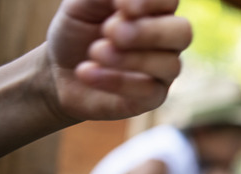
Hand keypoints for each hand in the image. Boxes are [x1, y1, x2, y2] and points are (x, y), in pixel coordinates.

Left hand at [45, 0, 191, 121]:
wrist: (58, 71)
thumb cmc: (76, 30)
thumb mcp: (81, 4)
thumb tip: (129, 1)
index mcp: (154, 9)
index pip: (169, 0)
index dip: (151, 1)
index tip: (121, 6)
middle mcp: (167, 39)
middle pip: (183, 32)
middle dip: (149, 32)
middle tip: (110, 32)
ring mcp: (164, 70)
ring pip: (170, 65)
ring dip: (129, 58)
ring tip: (94, 52)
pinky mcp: (154, 97)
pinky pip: (149, 91)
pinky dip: (116, 80)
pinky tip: (87, 72)